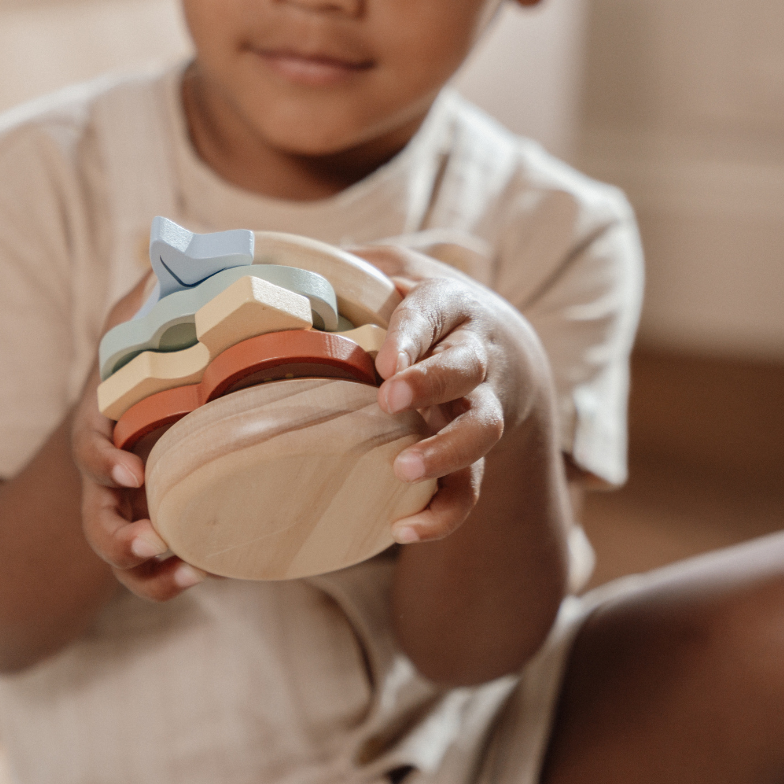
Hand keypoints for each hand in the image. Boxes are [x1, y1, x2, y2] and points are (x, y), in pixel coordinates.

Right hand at [71, 276, 207, 601]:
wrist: (131, 414)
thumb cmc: (133, 370)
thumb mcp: (130, 333)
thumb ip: (141, 302)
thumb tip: (161, 256)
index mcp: (102, 427)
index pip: (89, 448)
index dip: (104, 462)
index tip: (132, 469)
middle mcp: (107, 476)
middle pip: (94, 518)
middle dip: (117, 534)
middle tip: (150, 538)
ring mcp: (125, 509)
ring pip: (118, 554)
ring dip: (145, 568)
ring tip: (186, 568)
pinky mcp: (150, 530)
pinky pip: (147, 573)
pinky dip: (166, 582)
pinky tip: (203, 574)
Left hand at [351, 244, 549, 546]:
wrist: (503, 348)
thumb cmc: (428, 309)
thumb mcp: (397, 268)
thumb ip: (353, 264)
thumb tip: (280, 254)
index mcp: (448, 306)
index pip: (432, 311)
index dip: (412, 333)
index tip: (385, 357)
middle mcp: (474, 354)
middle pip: (466, 368)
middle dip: (431, 382)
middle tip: (389, 399)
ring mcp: (481, 406)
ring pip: (482, 429)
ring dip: (446, 450)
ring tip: (403, 469)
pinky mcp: (478, 453)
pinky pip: (472, 488)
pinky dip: (445, 512)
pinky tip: (404, 529)